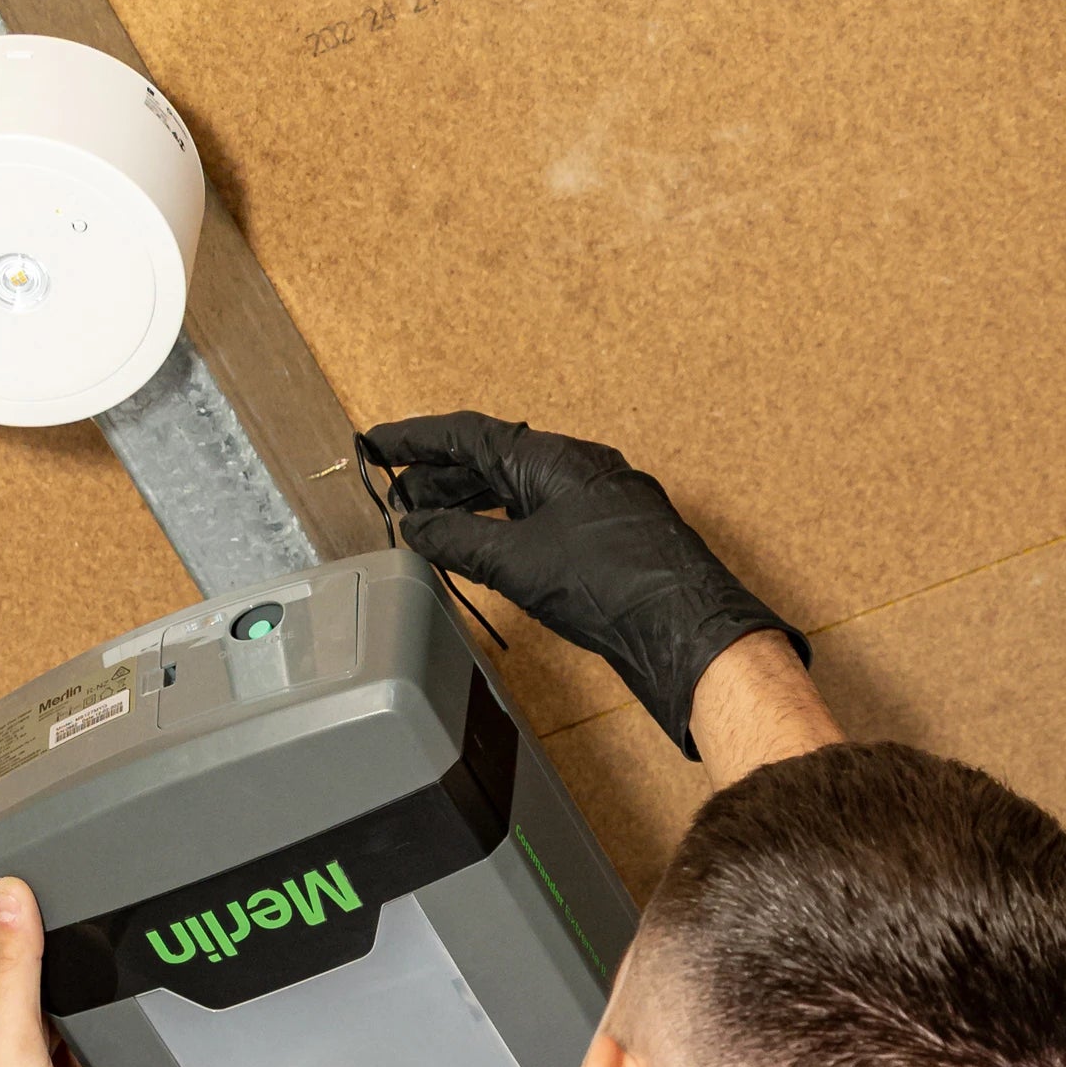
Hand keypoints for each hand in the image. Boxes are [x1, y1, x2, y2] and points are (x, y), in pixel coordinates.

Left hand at [0, 880, 119, 1066]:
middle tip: (101, 970)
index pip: (19, 981)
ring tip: (112, 1029)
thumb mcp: (15, 1036)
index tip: (59, 916)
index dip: (38, 949)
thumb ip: (16, 967)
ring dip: (85, 1051)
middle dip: (70, 999)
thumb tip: (8, 896)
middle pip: (44, 1024)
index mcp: (1, 1041)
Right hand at [360, 411, 809, 750]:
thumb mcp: (519, 561)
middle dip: (441, 478)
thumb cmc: (612, 585)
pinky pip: (543, 521)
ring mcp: (599, 506)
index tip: (378, 443)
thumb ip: (461, 541)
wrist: (687, 631)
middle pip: (496, 462)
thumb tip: (418, 526)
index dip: (418, 439)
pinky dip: (505, 531)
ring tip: (431, 526)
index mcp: (556, 459)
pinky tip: (487, 552)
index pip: (472, 435)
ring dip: (472, 507)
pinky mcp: (611, 543)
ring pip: (521, 494)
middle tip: (398, 495)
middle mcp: (580, 472)